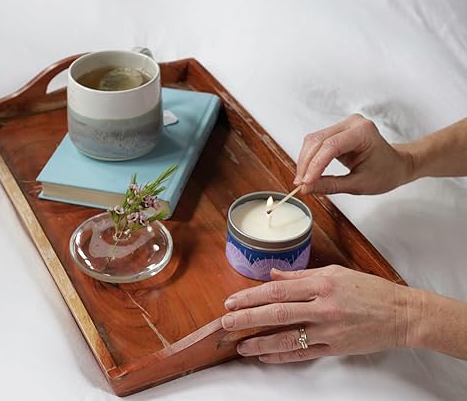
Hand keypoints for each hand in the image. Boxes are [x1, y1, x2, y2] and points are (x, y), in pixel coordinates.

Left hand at [221, 265, 413, 362]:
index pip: (278, 290)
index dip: (251, 296)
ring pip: (288, 337)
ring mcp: (330, 329)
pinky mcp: (336, 348)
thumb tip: (273, 276)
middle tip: (226, 322)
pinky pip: (303, 353)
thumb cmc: (369, 290)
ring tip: (239, 345)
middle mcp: (324, 307)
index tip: (232, 300)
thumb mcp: (335, 273)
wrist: (402, 314)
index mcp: (322, 284)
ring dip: (260, 341)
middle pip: (277, 313)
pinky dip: (281, 355)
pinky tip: (265, 355)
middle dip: (247, 318)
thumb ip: (301, 276)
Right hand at [294, 114, 414, 194]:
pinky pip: (316, 142)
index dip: (315, 165)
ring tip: (303, 180)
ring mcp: (343, 125)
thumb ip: (330, 185)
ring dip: (305, 161)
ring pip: (313, 141)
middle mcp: (352, 123)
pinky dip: (309, 158)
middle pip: (317, 140)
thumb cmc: (385, 172)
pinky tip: (308, 172)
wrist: (396, 165)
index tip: (305, 182)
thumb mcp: (359, 184)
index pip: (331, 146)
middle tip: (300, 184)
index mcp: (363, 132)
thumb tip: (306, 187)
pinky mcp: (336, 131)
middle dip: (306, 164)